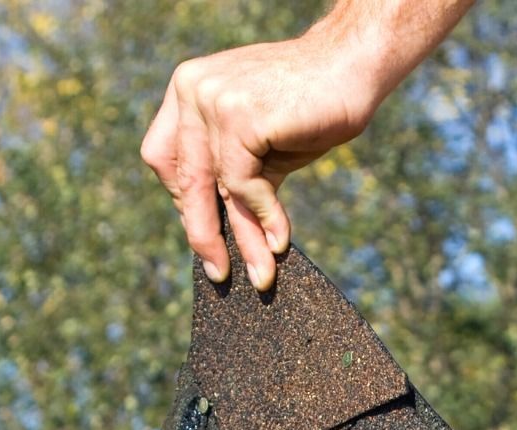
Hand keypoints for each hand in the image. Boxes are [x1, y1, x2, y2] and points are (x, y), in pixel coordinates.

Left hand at [143, 2, 476, 287]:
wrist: (350, 68)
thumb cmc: (309, 107)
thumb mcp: (261, 146)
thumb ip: (234, 177)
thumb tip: (223, 239)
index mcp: (187, 90)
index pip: (165, 158)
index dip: (184, 201)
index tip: (207, 232)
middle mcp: (191, 88)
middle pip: (183, 177)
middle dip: (202, 232)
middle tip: (219, 273)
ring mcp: (212, 99)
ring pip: (215, 187)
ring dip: (243, 237)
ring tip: (261, 274)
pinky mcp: (239, 117)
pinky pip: (242, 184)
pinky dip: (263, 216)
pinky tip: (281, 239)